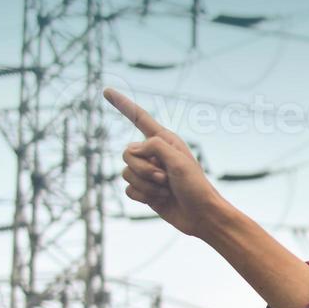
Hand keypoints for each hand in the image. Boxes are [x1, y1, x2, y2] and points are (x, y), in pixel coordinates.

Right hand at [104, 87, 228, 237]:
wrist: (202, 216)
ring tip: (167, 190)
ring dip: (147, 185)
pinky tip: (161, 200)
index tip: (106, 90)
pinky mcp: (144, 190)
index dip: (122, 104)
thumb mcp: (179, 161)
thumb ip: (154, 147)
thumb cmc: (196, 187)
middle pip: (127, 154)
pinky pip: (128, 189)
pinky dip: (144, 196)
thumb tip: (131, 150)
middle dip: (144, 169)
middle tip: (165, 178)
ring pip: (126, 173)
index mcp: (164, 140)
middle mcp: (154, 154)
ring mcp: (148, 173)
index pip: (138, 118)